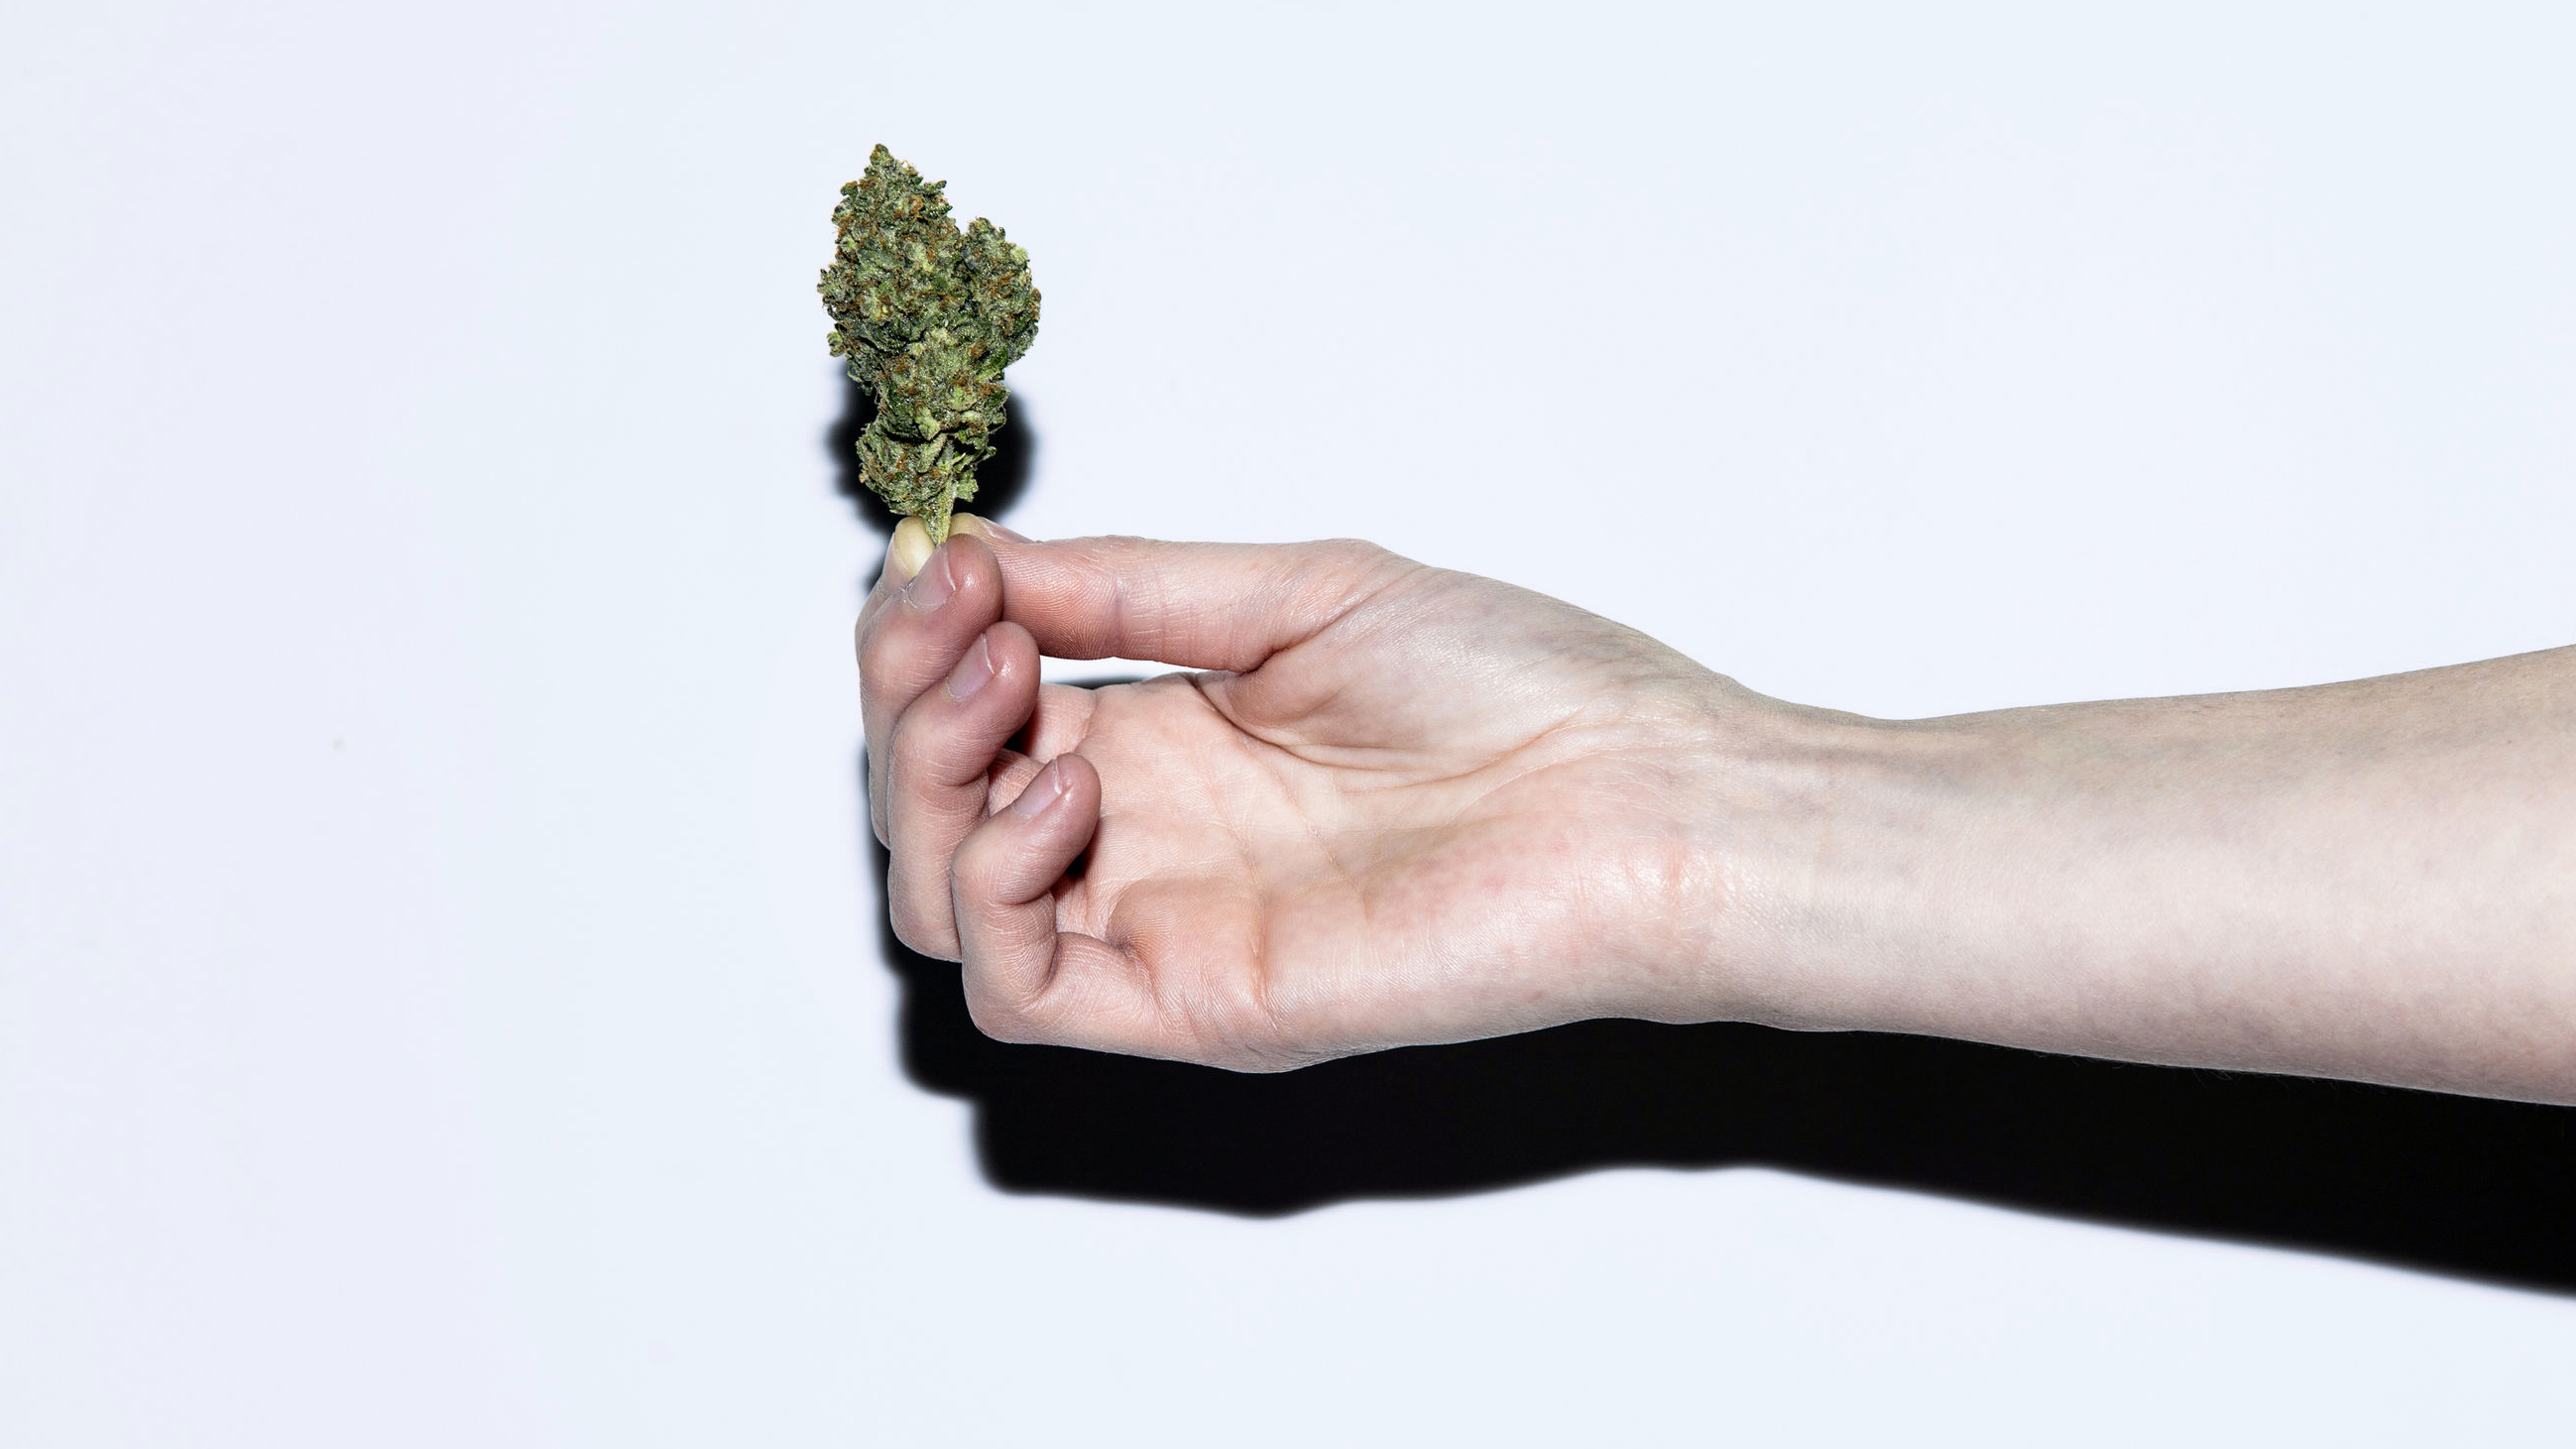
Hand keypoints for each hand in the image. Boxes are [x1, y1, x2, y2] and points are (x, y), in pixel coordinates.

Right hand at [856, 518, 1790, 1068]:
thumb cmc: (1520, 690)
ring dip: (929, 786)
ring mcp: (1167, 930)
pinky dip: (997, 888)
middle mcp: (1147, 842)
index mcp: (1165, 742)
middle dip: (905, 700)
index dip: (922, 640)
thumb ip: (1127, 588)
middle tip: (954, 613)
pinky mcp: (1200, 1007)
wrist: (1641, 795)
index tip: (939, 558)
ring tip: (1005, 681)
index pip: (972, 715)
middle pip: (935, 810)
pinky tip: (1072, 786)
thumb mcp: (1296, 594)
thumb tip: (975, 554)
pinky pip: (1028, 992)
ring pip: (947, 907)